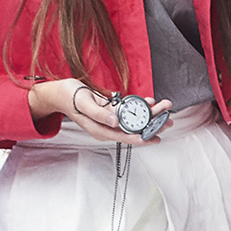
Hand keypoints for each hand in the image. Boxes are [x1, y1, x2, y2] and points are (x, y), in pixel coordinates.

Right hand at [29, 79, 170, 145]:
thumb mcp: (84, 104)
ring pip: (134, 119)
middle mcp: (108, 127)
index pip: (125, 137)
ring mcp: (111, 119)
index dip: (142, 138)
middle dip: (152, 123)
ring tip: (165, 106)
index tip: (155, 137)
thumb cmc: (70, 97)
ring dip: (150, 113)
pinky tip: (150, 101)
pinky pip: (129, 110)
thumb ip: (100, 114)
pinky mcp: (112, 110)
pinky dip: (140, 105)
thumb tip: (115, 122)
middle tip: (169, 119)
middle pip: (134, 128)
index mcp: (101, 130)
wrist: (61, 92)